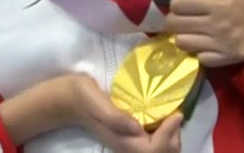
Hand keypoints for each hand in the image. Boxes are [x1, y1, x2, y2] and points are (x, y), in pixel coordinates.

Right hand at [66, 75, 183, 152]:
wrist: (67, 100)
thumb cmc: (80, 96)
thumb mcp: (93, 99)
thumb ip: (113, 115)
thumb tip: (138, 128)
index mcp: (121, 140)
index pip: (153, 151)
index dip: (169, 135)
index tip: (176, 113)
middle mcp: (127, 147)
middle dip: (173, 138)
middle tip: (175, 115)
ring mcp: (129, 144)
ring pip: (159, 152)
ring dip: (171, 138)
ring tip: (171, 118)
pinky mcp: (130, 138)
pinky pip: (154, 145)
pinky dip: (165, 135)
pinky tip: (164, 119)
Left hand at [165, 0, 243, 66]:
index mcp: (218, 1)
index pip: (177, 4)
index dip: (176, 2)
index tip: (183, 3)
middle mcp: (218, 24)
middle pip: (174, 24)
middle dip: (175, 19)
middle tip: (184, 18)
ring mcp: (221, 44)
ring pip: (182, 42)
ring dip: (184, 36)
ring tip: (193, 31)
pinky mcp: (226, 59)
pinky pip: (199, 57)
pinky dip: (199, 51)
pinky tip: (206, 43)